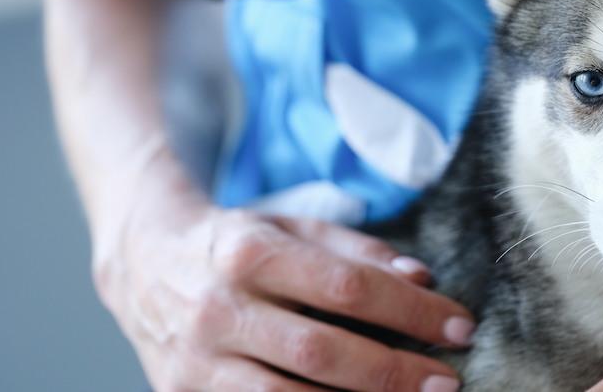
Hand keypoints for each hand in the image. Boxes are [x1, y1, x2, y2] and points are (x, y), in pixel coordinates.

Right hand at [93, 200, 470, 391]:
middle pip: (322, 351)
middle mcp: (219, 308)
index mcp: (250, 252)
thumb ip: (357, 249)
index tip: (459, 325)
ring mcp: (196, 360)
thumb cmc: (236, 242)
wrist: (143, 260)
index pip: (347, 287)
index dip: (411, 311)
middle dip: (394, 371)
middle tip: (448, 380)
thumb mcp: (292, 226)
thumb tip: (422, 278)